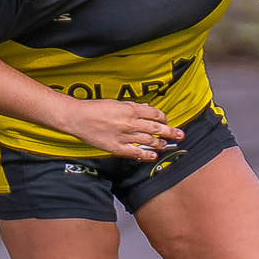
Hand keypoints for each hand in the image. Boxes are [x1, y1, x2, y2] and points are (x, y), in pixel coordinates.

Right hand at [60, 98, 182, 161]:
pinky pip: (135, 152)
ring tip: (166, 145)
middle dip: (170, 131)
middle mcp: (131, 123)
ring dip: (160, 143)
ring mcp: (125, 136)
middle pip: (156, 128)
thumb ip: (131, 107)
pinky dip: (146, 155)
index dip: (162, 117)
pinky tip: (153, 156)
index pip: (154, 113)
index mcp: (131, 109)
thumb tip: (145, 109)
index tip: (165, 120)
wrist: (78, 117)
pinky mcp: (117, 147)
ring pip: (148, 141)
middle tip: (180, 134)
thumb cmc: (94, 108)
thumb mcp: (115, 103)